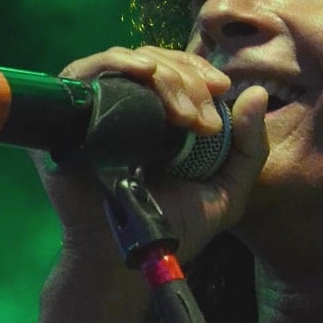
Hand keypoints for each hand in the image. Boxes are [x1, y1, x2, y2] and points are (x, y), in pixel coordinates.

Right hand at [36, 46, 269, 270]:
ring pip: (129, 62)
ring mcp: (94, 109)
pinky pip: (85, 71)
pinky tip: (144, 72)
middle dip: (189, 80)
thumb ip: (249, 147)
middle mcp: (127, 109)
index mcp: (161, 119)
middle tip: (203, 122)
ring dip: (165, 76)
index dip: (200, 72)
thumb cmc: (172, 231)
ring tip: (184, 115)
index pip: (178, 71)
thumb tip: (257, 93)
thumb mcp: (226, 192)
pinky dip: (116, 61)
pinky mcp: (65, 115)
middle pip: (157, 61)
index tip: (223, 90)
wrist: (125, 261)